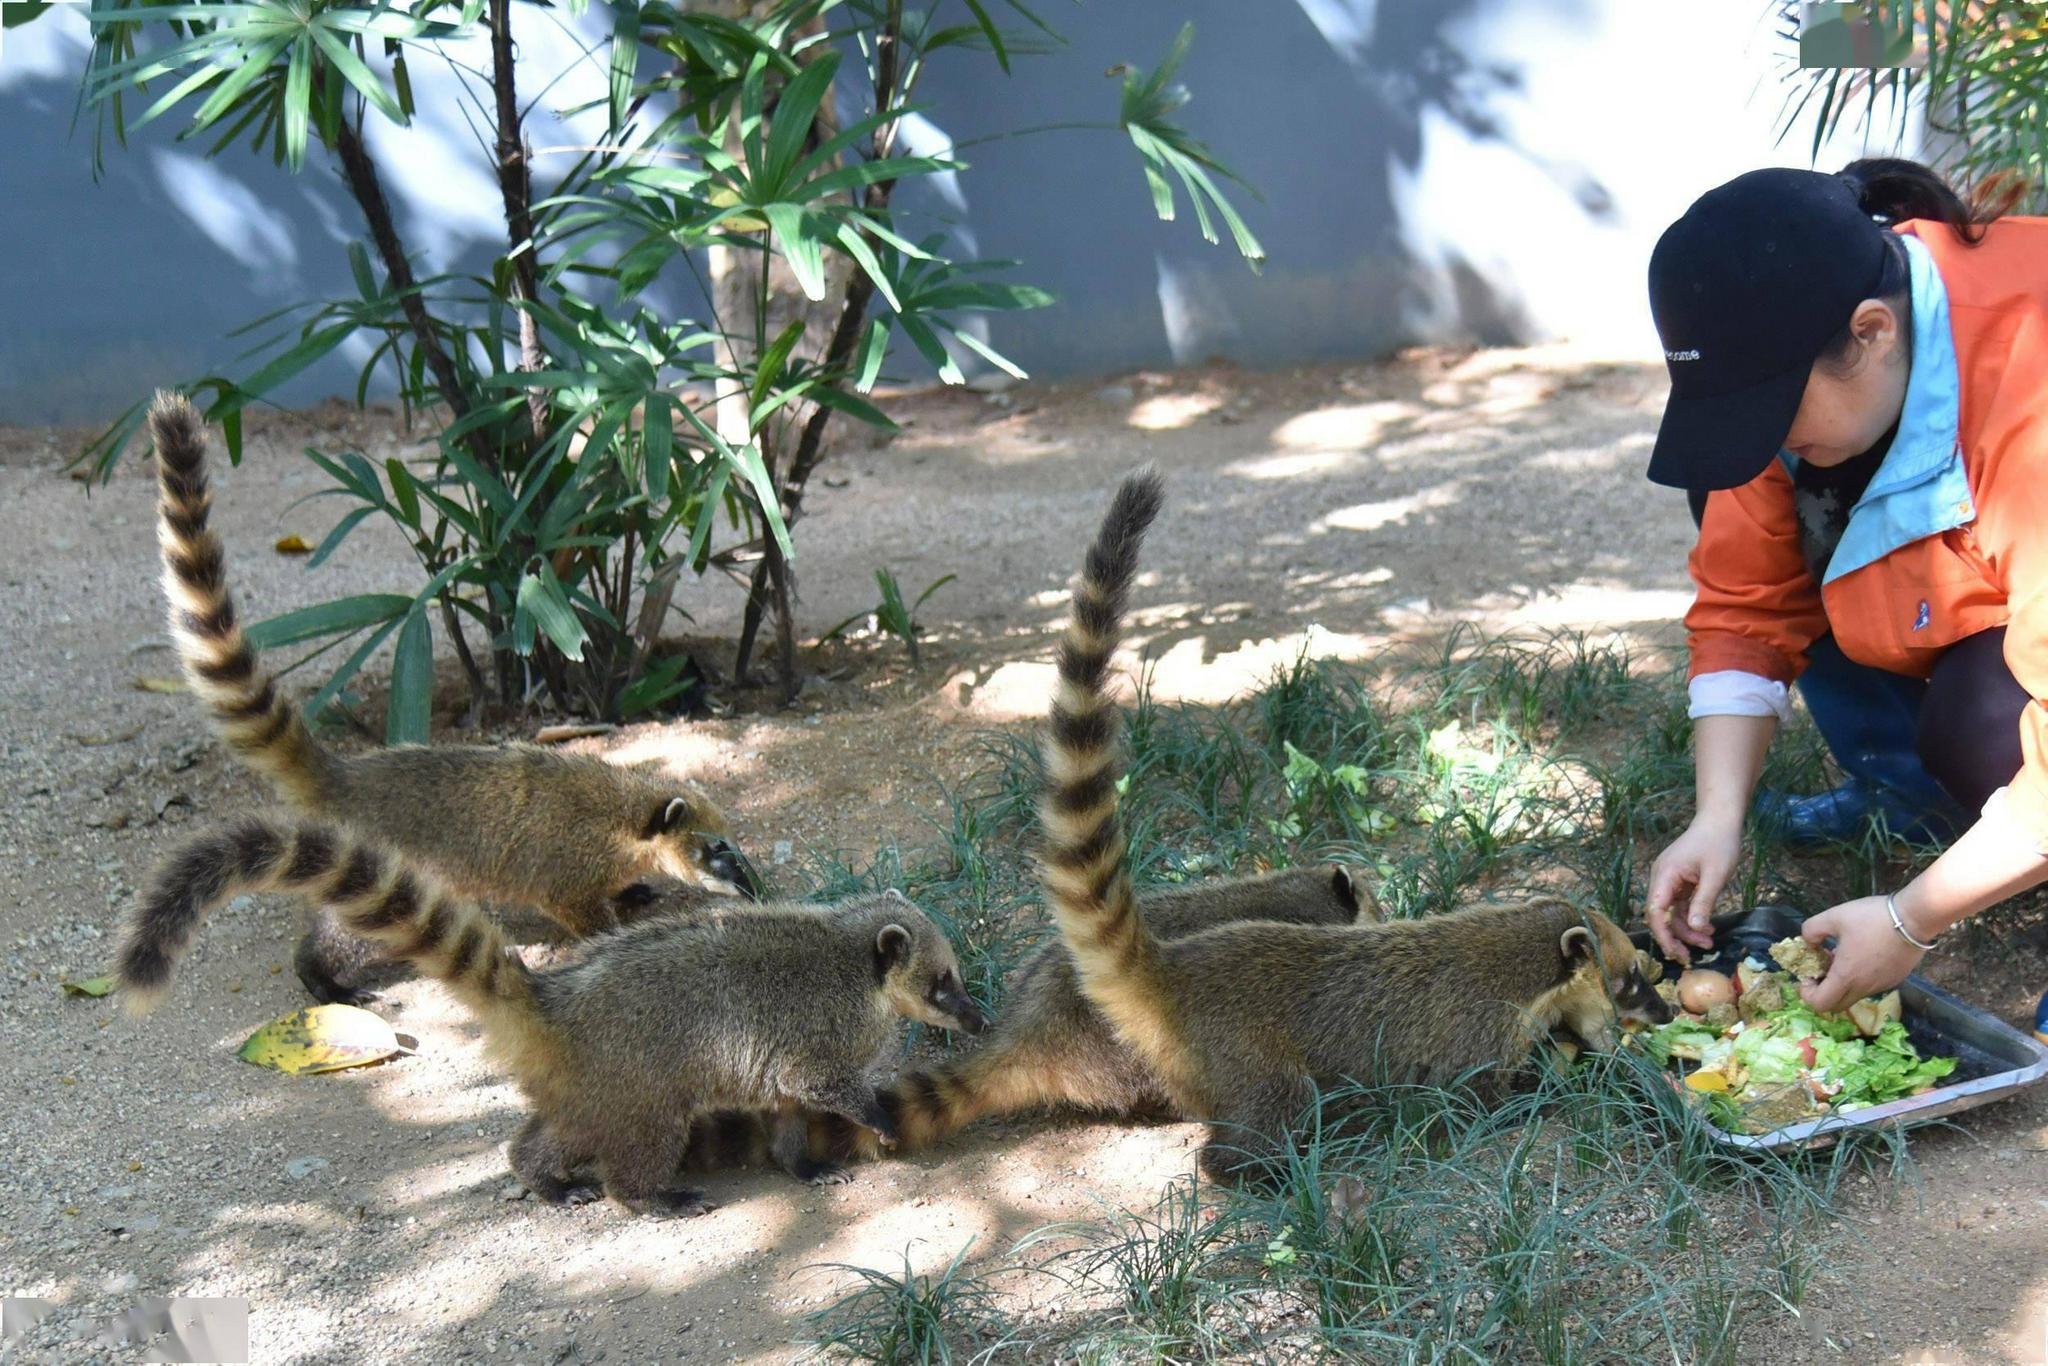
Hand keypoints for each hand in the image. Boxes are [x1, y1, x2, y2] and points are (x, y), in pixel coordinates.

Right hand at [1646, 815, 1742, 964]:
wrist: (1720, 820)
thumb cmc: (1719, 843)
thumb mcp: (1715, 876)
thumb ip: (1703, 903)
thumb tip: (1694, 930)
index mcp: (1665, 875)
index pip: (1654, 911)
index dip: (1663, 935)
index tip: (1677, 953)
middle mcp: (1661, 878)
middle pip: (1660, 915)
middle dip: (1676, 936)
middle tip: (1693, 955)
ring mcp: (1669, 880)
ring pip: (1670, 913)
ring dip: (1687, 929)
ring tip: (1709, 941)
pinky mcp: (1679, 881)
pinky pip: (1679, 905)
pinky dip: (1691, 918)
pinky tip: (1707, 927)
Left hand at [1796, 896, 1924, 1012]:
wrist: (1914, 918)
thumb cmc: (1872, 918)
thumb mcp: (1834, 917)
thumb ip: (1812, 930)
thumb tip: (1808, 942)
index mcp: (1846, 976)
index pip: (1820, 1004)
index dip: (1807, 994)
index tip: (1807, 975)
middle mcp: (1864, 987)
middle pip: (1837, 1005)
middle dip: (1823, 991)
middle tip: (1821, 969)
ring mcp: (1882, 985)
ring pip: (1854, 995)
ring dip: (1842, 984)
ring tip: (1841, 957)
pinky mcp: (1895, 979)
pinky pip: (1870, 986)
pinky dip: (1859, 978)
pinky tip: (1861, 955)